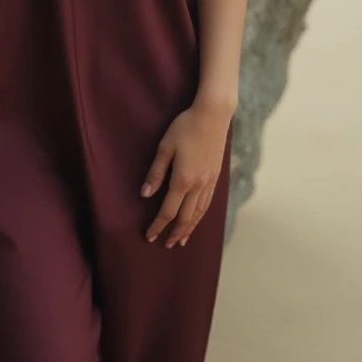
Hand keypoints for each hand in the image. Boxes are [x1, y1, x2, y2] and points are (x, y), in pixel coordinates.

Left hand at [140, 101, 231, 247]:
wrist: (213, 115)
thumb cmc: (185, 127)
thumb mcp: (165, 146)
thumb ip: (156, 172)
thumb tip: (145, 194)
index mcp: (183, 180)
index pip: (168, 211)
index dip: (158, 225)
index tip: (149, 236)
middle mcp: (198, 186)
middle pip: (186, 218)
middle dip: (174, 233)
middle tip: (166, 245)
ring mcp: (209, 182)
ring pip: (199, 213)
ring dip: (189, 228)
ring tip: (182, 240)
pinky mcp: (215, 177)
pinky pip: (208, 204)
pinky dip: (201, 216)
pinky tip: (197, 218)